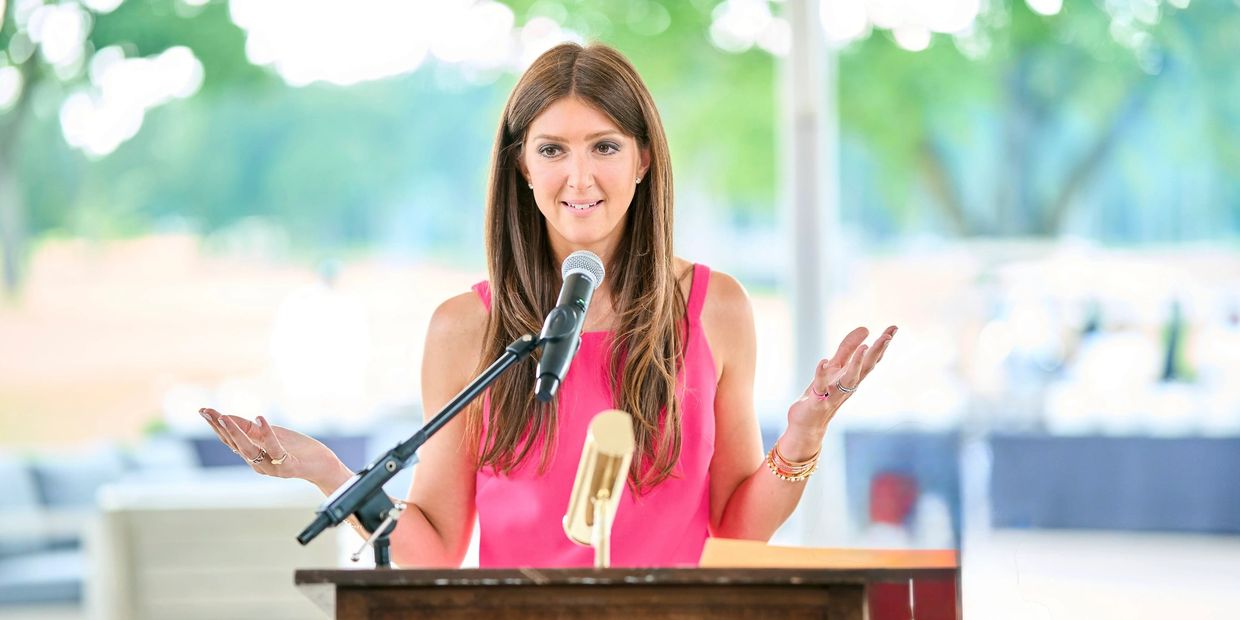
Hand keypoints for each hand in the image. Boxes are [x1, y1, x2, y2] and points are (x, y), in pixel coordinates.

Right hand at [198, 408, 349, 490]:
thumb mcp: (272, 434)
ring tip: (224, 417)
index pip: (229, 440)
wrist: (322, 465)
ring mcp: (271, 466)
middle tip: (206, 412)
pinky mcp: (286, 466)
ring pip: (248, 450)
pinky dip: (267, 434)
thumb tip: (226, 417)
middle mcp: (257, 463)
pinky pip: (274, 449)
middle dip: (219, 428)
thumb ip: (251, 429)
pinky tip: (260, 419)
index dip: (215, 426)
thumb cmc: (297, 449)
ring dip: (235, 433)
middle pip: (234, 445)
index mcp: (252, 455)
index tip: (202, 410)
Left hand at [784, 325, 896, 444]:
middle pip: (866, 368)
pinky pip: (820, 387)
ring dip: (857, 363)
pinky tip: (823, 361)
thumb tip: (866, 328)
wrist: (807, 423)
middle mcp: (847, 386)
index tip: (894, 328)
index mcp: (852, 376)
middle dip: (877, 352)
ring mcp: (834, 394)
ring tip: (864, 347)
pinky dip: (821, 374)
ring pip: (849, 379)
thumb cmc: (822, 394)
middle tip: (888, 336)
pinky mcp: (818, 402)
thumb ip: (848, 349)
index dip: (882, 344)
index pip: (871, 358)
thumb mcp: (835, 367)